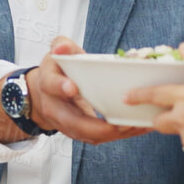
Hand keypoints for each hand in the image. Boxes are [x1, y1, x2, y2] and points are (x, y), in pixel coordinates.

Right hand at [28, 36, 150, 144]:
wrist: (47, 95)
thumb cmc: (57, 72)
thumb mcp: (58, 55)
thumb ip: (62, 46)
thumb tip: (63, 46)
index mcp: (49, 85)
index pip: (52, 85)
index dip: (61, 87)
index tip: (73, 88)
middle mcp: (55, 109)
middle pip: (73, 123)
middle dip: (96, 127)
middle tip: (118, 124)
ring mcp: (68, 124)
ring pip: (89, 135)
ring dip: (113, 133)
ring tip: (135, 126)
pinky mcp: (81, 132)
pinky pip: (100, 137)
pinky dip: (119, 134)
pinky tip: (137, 127)